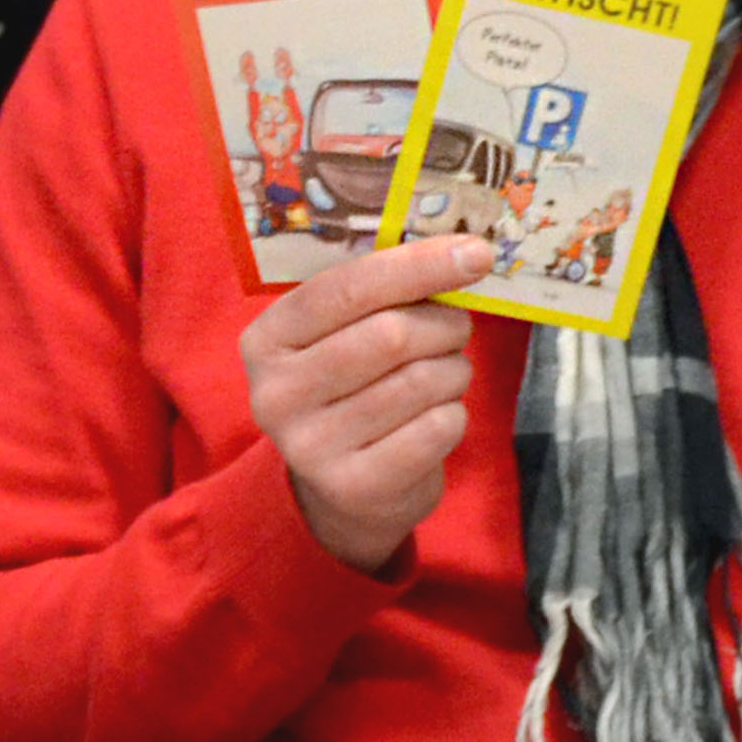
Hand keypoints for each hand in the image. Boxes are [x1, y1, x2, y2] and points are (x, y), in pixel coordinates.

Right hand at [242, 236, 488, 572]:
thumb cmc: (354, 387)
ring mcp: (310, 447)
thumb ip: (381, 292)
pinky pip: (436, 429)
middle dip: (443, 325)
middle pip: (390, 336)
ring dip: (454, 370)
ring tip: (445, 375)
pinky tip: (438, 415)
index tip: (474, 252)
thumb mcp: (343, 335)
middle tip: (457, 328)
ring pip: (420, 382)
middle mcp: (276, 394)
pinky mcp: (353, 487)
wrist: (346, 490)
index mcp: (267, 339)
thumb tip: (462, 251)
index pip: (347, 287)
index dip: (417, 265)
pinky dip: (454, 413)